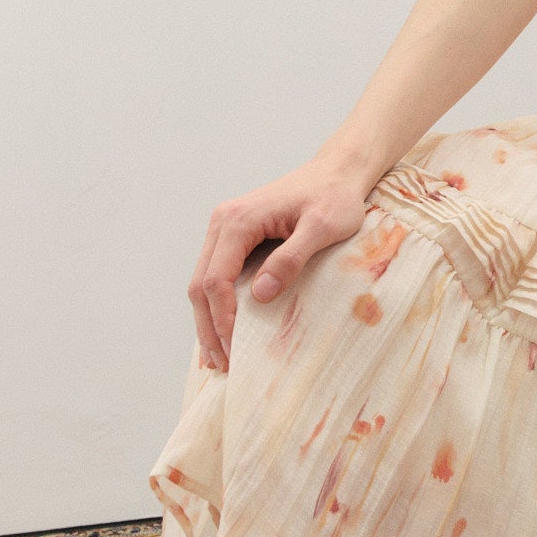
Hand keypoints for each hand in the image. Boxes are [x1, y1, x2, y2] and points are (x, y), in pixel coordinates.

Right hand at [189, 159, 372, 370]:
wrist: (336, 172)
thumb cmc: (334, 197)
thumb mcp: (323, 227)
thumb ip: (292, 258)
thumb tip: (260, 295)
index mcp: (238, 220)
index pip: (215, 279)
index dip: (222, 317)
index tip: (234, 349)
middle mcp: (223, 223)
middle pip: (200, 285)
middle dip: (208, 327)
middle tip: (222, 364)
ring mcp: (225, 229)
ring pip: (202, 282)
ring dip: (208, 320)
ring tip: (218, 357)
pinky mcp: (235, 237)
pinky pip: (215, 275)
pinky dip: (215, 305)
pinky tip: (222, 329)